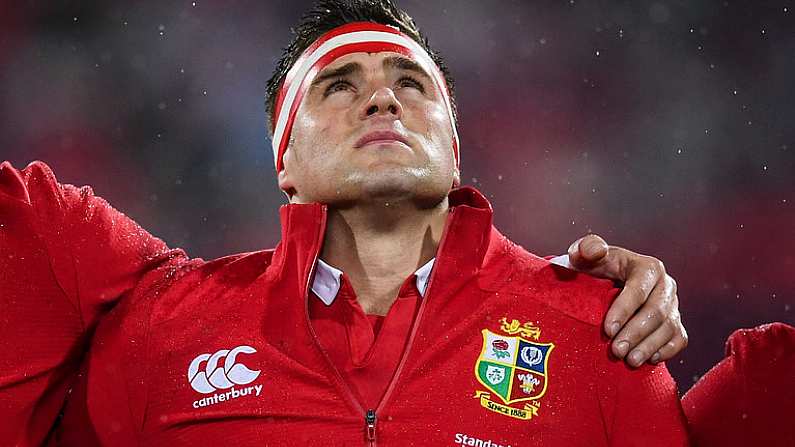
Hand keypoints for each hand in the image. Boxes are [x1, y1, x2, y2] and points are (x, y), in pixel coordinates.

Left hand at [565, 235, 687, 366]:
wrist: (601, 283)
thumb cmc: (591, 269)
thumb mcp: (584, 255)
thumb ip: (586, 248)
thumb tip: (596, 250)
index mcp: (646, 266)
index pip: (639, 289)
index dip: (624, 310)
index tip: (607, 330)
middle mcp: (665, 284)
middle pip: (656, 311)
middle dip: (636, 333)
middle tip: (616, 351)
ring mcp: (673, 304)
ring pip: (669, 327)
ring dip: (649, 346)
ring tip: (629, 361)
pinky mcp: (675, 322)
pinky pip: (679, 338)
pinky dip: (666, 350)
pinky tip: (648, 360)